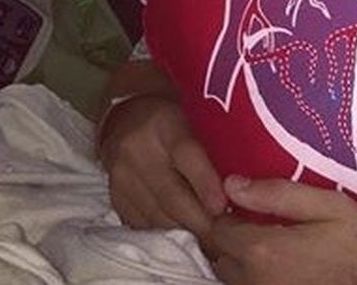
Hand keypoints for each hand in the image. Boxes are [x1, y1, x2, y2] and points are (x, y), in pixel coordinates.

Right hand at [98, 93, 227, 249]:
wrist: (125, 117)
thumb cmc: (174, 119)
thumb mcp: (194, 119)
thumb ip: (214, 146)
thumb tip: (242, 185)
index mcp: (165, 124)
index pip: (186, 155)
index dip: (205, 184)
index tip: (223, 208)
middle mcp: (139, 149)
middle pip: (171, 193)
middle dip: (200, 220)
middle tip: (225, 235)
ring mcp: (122, 174)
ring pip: (156, 214)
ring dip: (185, 231)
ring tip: (210, 240)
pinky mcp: (114, 194)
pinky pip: (141, 222)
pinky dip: (165, 232)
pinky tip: (183, 236)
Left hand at [211, 177, 356, 284]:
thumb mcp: (328, 206)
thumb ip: (277, 193)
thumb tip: (233, 184)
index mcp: (263, 250)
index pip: (217, 227)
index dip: (227, 209)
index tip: (245, 200)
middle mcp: (254, 279)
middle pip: (218, 252)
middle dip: (230, 233)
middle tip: (254, 216)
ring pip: (228, 273)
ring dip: (238, 254)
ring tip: (266, 235)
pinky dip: (252, 273)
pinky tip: (278, 259)